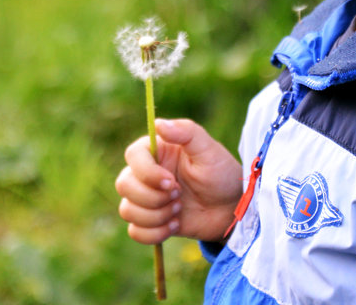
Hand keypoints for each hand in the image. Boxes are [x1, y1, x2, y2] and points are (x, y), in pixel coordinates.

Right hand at [115, 118, 243, 243]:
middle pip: (124, 185)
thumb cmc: (221, 173)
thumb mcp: (209, 149)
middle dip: (152, 197)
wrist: (232, 209)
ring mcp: (146, 199)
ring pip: (127, 210)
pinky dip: (154, 233)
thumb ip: (186, 132)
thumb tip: (158, 123)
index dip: (147, 172)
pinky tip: (175, 225)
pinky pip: (135, 231)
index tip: (172, 182)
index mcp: (156, 151)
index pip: (132, 156)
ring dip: (155, 216)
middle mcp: (146, 174)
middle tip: (179, 196)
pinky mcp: (151, 221)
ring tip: (178, 210)